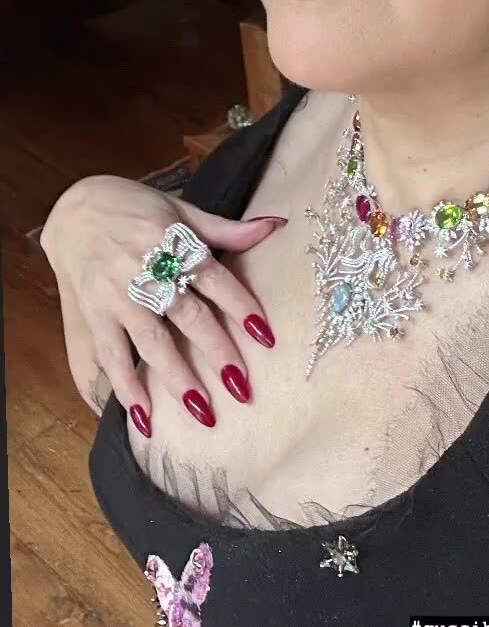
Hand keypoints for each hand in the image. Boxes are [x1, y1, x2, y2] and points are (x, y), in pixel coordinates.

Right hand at [39, 175, 286, 431]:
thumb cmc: (135, 208)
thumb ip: (226, 229)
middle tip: (242, 388)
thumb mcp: (180, 209)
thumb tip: (276, 225)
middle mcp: (145, 268)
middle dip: (216, 352)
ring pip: (151, 341)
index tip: (266, 337)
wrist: (74, 209)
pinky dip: (126, 388)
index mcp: (171, 240)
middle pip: (187, 315)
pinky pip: (111, 355)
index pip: (214, 277)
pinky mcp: (93, 313)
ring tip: (203, 413)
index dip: (240, 306)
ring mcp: (116, 294)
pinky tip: (145, 418)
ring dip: (177, 379)